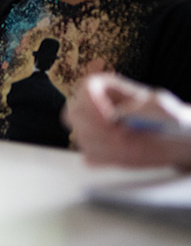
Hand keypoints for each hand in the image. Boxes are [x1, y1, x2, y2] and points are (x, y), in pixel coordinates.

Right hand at [65, 73, 190, 167]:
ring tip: (130, 144)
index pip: (86, 88)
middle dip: (94, 127)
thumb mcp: (162, 106)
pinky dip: (107, 157)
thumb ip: (143, 106)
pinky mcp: (94, 149)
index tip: (109, 119)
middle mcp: (92, 106)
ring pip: (81, 136)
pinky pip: (89, 154)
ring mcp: (91, 129)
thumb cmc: (167, 117)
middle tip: (118, 135)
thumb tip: (121, 113)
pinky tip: (125, 153)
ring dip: (105, 144)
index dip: (93, 103)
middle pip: (73, 112)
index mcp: (106, 87)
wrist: (173, 140)